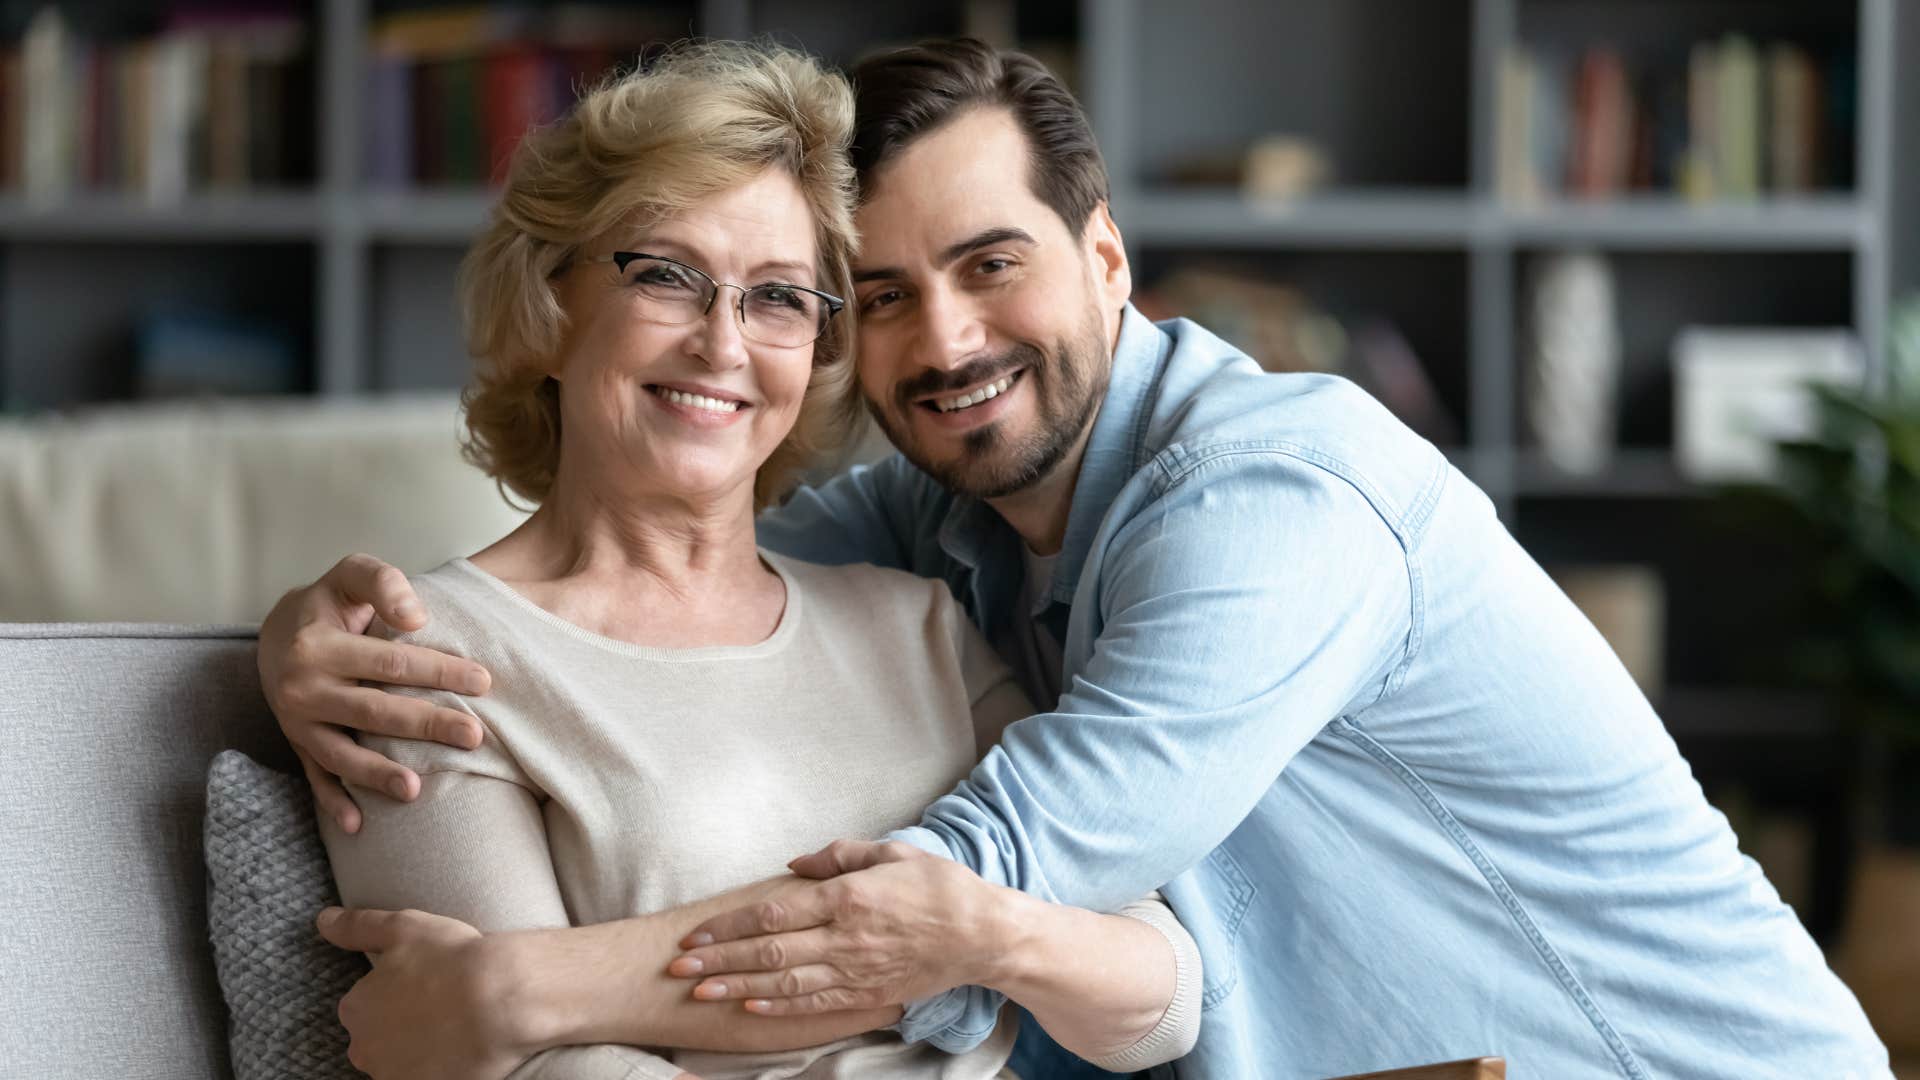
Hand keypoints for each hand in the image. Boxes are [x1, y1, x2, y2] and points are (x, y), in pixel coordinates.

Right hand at [260, 553, 492, 832]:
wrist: (275, 632)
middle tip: (473, 736)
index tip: (484, 681)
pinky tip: (358, 826)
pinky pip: (315, 778)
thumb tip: (416, 618)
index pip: (390, 663)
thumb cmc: (330, 602)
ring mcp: (297, 723)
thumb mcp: (350, 575)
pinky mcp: (297, 744)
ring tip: (418, 791)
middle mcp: (303, 688)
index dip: (439, 670)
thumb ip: (383, 583)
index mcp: (318, 646)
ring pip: (342, 753)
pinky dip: (334, 802)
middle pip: (374, 712)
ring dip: (378, 775)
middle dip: (426, 725)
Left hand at [317, 907, 533, 1079]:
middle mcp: (365, 1048)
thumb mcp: (403, 928)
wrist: (502, 999)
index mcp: (355, 1009)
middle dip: (402, 1026)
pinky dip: (438, 1067)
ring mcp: (394, 1074)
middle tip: (441, 1005)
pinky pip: (425, 1076)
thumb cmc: (452, 959)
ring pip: (401, 1062)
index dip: (396, 993)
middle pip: (378, 1039)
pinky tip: (460, 1049)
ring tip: (456, 1028)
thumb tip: (324, 920)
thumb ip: (357, 927)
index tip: (425, 983)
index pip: (364, 1005)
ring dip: (419, 1049)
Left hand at [666, 840, 1008, 1015]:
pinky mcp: (868, 993)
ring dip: (738, 987)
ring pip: (784, 982)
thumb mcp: (892, 852)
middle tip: (678, 969)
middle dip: (718, 960)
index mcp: (847, 897)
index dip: (728, 925)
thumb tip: (794, 864)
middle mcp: (845, 937)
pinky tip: (750, 1006)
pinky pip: (815, 1003)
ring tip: (700, 992)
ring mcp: (855, 970)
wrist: (984, 935)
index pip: (773, 914)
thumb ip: (840, 854)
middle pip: (768, 952)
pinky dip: (779, 1007)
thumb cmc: (940, 886)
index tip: (695, 934)